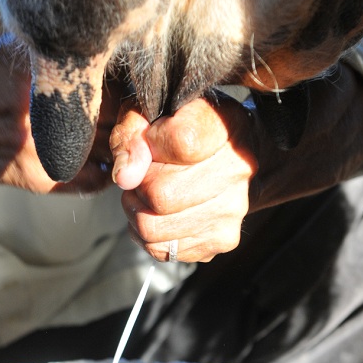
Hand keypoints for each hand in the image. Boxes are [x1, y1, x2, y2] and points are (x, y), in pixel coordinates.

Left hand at [110, 96, 257, 262]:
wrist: (232, 156)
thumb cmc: (184, 128)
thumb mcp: (152, 112)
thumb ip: (132, 134)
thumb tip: (125, 176)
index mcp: (226, 127)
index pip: (181, 142)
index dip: (152, 142)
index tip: (153, 139)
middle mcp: (237, 171)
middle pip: (161, 193)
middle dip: (139, 184)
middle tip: (145, 173)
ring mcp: (232, 211)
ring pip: (154, 227)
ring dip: (138, 211)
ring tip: (147, 193)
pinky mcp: (220, 241)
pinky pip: (160, 249)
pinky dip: (147, 234)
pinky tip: (158, 213)